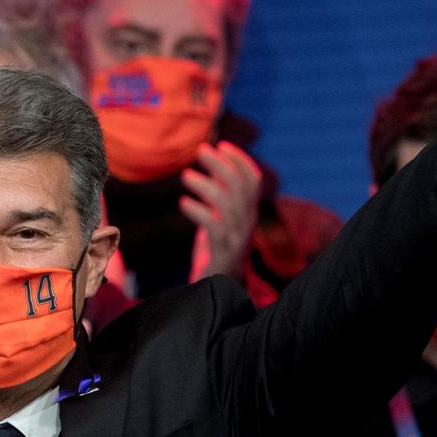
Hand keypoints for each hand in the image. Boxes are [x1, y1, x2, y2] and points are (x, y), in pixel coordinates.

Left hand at [182, 142, 260, 282]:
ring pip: (227, 203)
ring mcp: (237, 239)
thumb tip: (209, 173)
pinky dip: (198, 211)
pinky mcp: (223, 253)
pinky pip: (214, 227)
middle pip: (240, 187)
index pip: (253, 181)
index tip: (220, 144)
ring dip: (206, 184)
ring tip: (185, 176)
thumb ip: (218, 201)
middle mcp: (247, 224)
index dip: (239, 160)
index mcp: (248, 214)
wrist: (218, 292)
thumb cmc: (215, 254)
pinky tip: (183, 203)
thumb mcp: (219, 222)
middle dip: (222, 164)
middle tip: (200, 150)